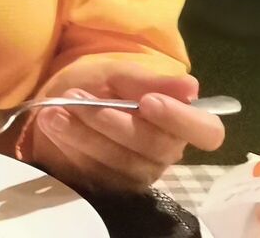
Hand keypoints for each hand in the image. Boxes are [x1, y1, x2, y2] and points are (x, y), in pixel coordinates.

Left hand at [23, 63, 225, 193]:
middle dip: (113, 120)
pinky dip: (71, 144)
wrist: (55, 102)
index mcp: (178, 121)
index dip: (182, 120)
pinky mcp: (109, 186)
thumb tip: (191, 87)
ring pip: (121, 161)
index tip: (148, 102)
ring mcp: (137, 174)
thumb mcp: (117, 73)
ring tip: (57, 108)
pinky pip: (96, 172)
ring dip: (85, 131)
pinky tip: (52, 122)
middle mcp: (164, 152)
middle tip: (77, 95)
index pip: (207, 132)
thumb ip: (149, 81)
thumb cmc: (96, 84)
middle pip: (155, 146)